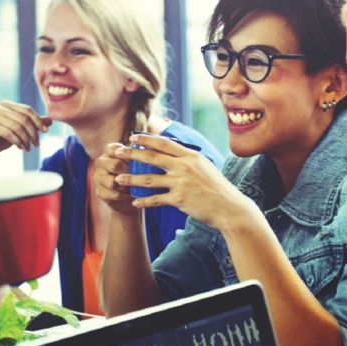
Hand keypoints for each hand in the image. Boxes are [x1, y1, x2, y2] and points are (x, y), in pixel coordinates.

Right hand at [0, 101, 51, 179]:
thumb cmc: (4, 139)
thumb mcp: (21, 130)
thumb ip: (34, 124)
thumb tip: (51, 120)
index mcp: (7, 104)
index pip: (27, 110)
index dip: (38, 120)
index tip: (46, 132)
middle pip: (23, 118)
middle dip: (33, 132)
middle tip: (37, 144)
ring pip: (17, 127)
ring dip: (26, 139)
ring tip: (29, 148)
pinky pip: (8, 133)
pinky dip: (17, 141)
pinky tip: (21, 148)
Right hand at [94, 142, 138, 215]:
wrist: (131, 197)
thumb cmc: (137, 175)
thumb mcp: (139, 163)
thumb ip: (140, 156)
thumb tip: (151, 151)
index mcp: (110, 151)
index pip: (115, 149)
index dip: (127, 154)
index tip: (137, 160)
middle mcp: (101, 162)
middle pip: (114, 165)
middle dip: (129, 172)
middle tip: (141, 176)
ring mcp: (98, 177)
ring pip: (112, 182)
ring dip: (127, 186)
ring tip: (136, 187)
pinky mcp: (99, 192)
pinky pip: (114, 194)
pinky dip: (125, 196)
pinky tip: (132, 195)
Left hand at [111, 133, 257, 230]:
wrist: (230, 208)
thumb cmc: (218, 188)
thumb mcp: (206, 167)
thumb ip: (189, 159)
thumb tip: (177, 152)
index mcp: (191, 156)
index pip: (164, 143)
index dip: (146, 139)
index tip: (132, 137)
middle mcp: (184, 166)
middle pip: (152, 158)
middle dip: (132, 154)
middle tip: (116, 153)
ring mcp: (181, 183)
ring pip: (149, 179)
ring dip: (131, 179)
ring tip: (118, 179)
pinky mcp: (179, 200)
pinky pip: (156, 199)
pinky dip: (144, 201)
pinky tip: (134, 202)